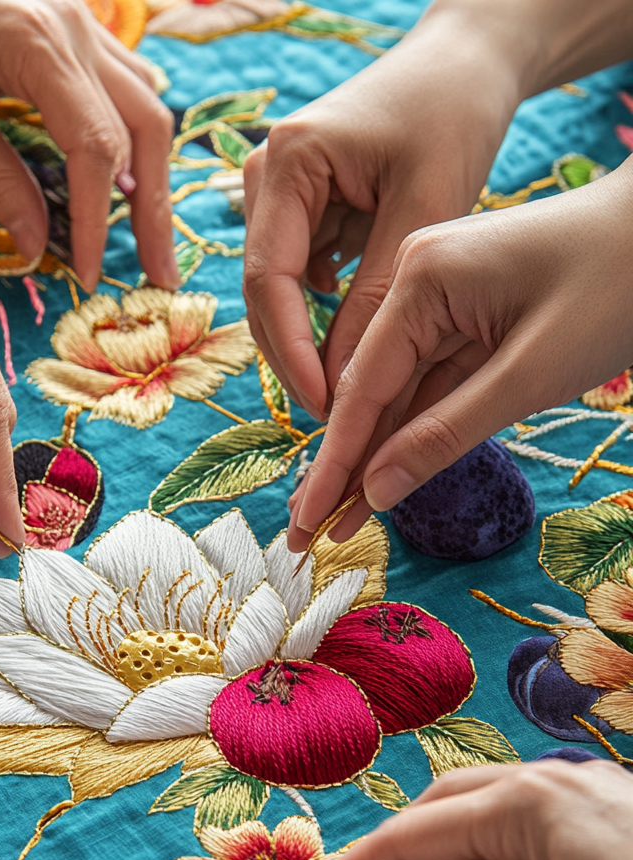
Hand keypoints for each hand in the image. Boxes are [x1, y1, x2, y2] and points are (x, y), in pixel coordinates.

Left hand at [0, 0, 178, 291]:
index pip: (94, 152)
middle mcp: (80, 34)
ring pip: (147, 107)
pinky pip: (129, 82)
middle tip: (158, 274)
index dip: (95, 221)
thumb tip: (34, 244)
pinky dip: (138, 133)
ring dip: (153, 176)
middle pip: (144, 132)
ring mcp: (87, 25)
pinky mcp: (80, 24)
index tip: (88, 274)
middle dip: (152, 211)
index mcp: (42, 51)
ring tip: (150, 233)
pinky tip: (134, 169)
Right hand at [242, 0, 521, 422]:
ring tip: (348, 395)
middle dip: (295, 358)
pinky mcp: (302, 209)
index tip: (323, 406)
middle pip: (262, 293)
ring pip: (280, 292)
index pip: (267, 279)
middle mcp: (267, 175)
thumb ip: (376, 297)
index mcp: (288, 161)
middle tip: (334, 418)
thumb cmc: (452, 116)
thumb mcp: (424, 210)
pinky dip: (327, 317)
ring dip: (310, 342)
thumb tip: (340, 383)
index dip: (290, 352)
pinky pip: (302, 278)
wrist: (466, 65)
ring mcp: (278, 193)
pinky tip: (355, 350)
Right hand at [286, 157, 632, 549]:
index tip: (303, 521)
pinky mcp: (468, 315)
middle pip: (369, 394)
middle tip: (303, 537)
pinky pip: (430, 386)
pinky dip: (410, 433)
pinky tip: (380, 480)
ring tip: (334, 524)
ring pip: (398, 396)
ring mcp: (442, 298)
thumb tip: (375, 489)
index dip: (333, 462)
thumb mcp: (530, 373)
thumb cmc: (616, 286)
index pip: (362, 388)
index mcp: (421, 277)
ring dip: (371, 459)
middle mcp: (418, 283)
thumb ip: (446, 433)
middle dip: (339, 468)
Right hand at [298, 760, 632, 859]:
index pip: (408, 837)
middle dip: (397, 857)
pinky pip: (529, 819)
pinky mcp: (612, 805)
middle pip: (442, 808)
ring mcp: (586, 784)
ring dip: (450, 856)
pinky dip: (496, 853)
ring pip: (486, 810)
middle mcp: (551, 775)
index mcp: (527, 803)